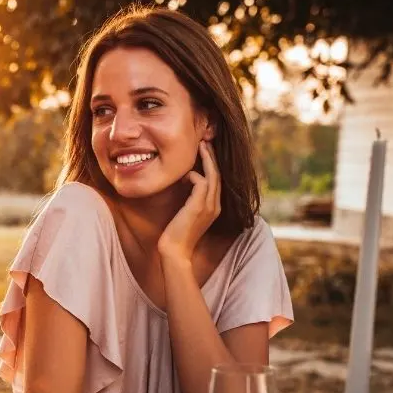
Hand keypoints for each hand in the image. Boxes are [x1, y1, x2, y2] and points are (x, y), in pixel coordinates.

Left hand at [156, 141, 220, 263]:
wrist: (174, 251)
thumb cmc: (176, 233)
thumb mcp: (185, 211)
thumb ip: (189, 197)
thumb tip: (185, 179)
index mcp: (213, 207)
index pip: (217, 181)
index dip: (213, 164)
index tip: (206, 150)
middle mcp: (215, 206)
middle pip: (218, 175)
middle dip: (213, 156)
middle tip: (206, 140)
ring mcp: (209, 207)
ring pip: (213, 176)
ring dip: (207, 159)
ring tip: (201, 146)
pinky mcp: (198, 207)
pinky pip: (201, 182)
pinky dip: (193, 175)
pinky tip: (185, 176)